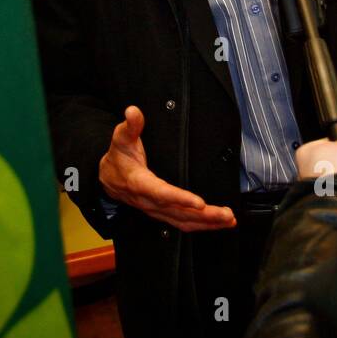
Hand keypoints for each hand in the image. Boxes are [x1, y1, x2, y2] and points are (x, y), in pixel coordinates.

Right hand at [99, 105, 236, 231]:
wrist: (108, 178)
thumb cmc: (118, 157)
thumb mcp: (121, 138)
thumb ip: (130, 126)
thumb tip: (133, 111)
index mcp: (140, 183)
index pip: (161, 193)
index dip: (180, 199)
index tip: (199, 203)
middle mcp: (149, 201)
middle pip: (178, 212)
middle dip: (204, 215)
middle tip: (226, 214)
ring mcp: (156, 211)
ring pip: (183, 221)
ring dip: (207, 223)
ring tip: (228, 220)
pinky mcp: (162, 214)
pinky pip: (183, 223)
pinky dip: (202, 226)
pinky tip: (219, 223)